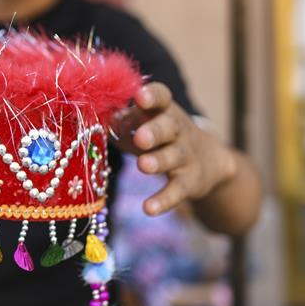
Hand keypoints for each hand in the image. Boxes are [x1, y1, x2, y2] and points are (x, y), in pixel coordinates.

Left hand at [111, 82, 236, 215]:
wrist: (208, 160)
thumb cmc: (158, 137)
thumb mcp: (143, 123)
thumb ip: (122, 121)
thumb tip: (96, 120)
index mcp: (163, 110)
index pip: (161, 97)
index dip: (152, 96)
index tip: (141, 96)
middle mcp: (177, 130)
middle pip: (168, 127)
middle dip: (154, 131)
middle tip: (141, 137)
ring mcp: (185, 155)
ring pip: (172, 157)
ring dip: (158, 161)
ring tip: (143, 166)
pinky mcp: (189, 182)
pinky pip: (176, 191)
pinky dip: (163, 200)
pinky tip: (149, 209)